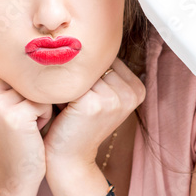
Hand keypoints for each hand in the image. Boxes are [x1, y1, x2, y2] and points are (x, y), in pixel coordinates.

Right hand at [0, 59, 51, 192]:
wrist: (13, 175)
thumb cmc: (11, 134)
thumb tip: (16, 37)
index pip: (9, 67)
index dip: (17, 88)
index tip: (6, 111)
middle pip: (22, 74)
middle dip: (28, 95)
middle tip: (17, 120)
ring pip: (35, 86)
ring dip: (38, 105)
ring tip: (24, 126)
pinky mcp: (12, 115)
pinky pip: (44, 101)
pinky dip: (45, 116)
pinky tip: (31, 132)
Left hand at [42, 57, 145, 171]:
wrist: (69, 160)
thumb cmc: (78, 124)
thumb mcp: (99, 96)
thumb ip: (100, 72)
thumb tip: (85, 35)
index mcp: (137, 88)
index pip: (106, 58)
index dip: (87, 72)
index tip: (82, 92)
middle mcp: (131, 92)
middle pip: (95, 63)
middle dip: (77, 75)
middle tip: (70, 99)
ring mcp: (115, 97)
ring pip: (83, 71)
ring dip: (68, 82)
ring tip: (65, 102)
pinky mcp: (95, 103)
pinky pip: (71, 81)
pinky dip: (59, 90)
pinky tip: (58, 106)